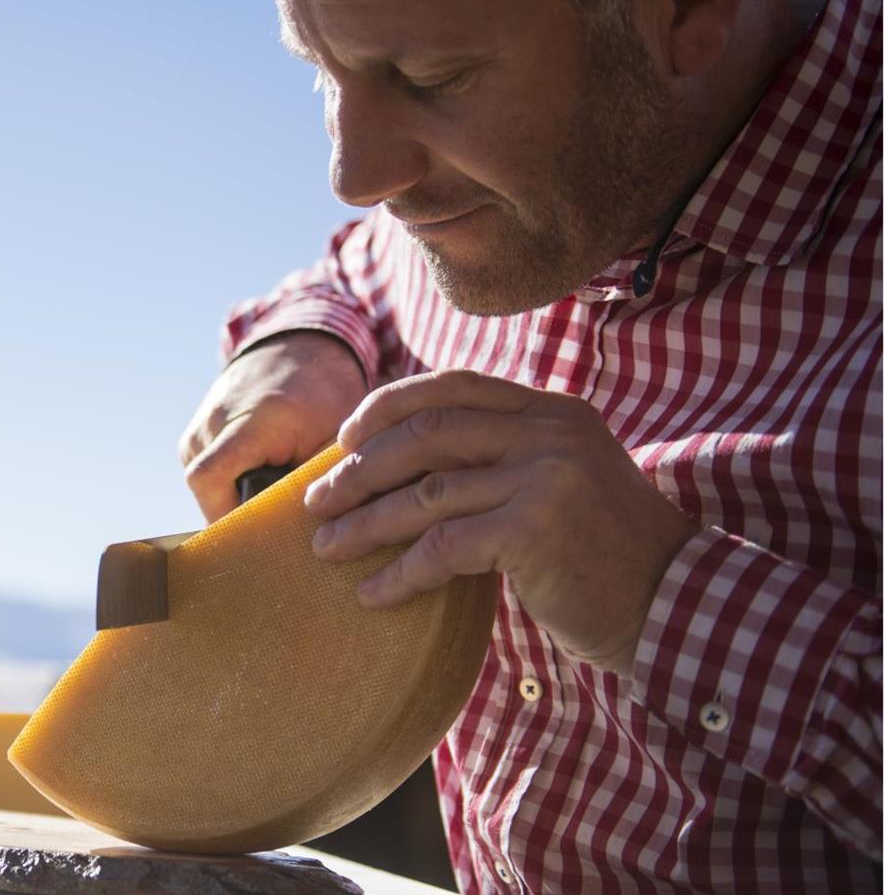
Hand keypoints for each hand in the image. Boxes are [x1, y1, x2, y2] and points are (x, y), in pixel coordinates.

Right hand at [181, 331, 367, 522]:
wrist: (294, 347)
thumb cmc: (322, 389)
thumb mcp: (333, 434)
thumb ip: (318, 479)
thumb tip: (314, 530)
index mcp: (247, 422)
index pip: (207, 478)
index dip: (227, 516)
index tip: (263, 534)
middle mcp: (211, 424)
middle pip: (208, 495)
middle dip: (242, 514)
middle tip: (280, 523)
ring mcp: (198, 430)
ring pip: (206, 491)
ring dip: (237, 500)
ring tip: (274, 492)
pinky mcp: (195, 437)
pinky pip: (207, 478)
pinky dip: (231, 486)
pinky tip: (262, 478)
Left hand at [303, 369, 698, 675]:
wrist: (677, 607)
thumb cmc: (605, 556)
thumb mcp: (562, 483)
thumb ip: (503, 459)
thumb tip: (402, 465)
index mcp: (552, 411)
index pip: (452, 387)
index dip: (387, 407)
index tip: (344, 438)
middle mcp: (549, 432)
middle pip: (425, 433)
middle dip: (359, 468)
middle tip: (317, 501)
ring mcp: (545, 476)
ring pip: (425, 492)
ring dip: (365, 522)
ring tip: (326, 548)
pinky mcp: (535, 529)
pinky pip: (443, 547)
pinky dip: (398, 571)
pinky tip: (371, 592)